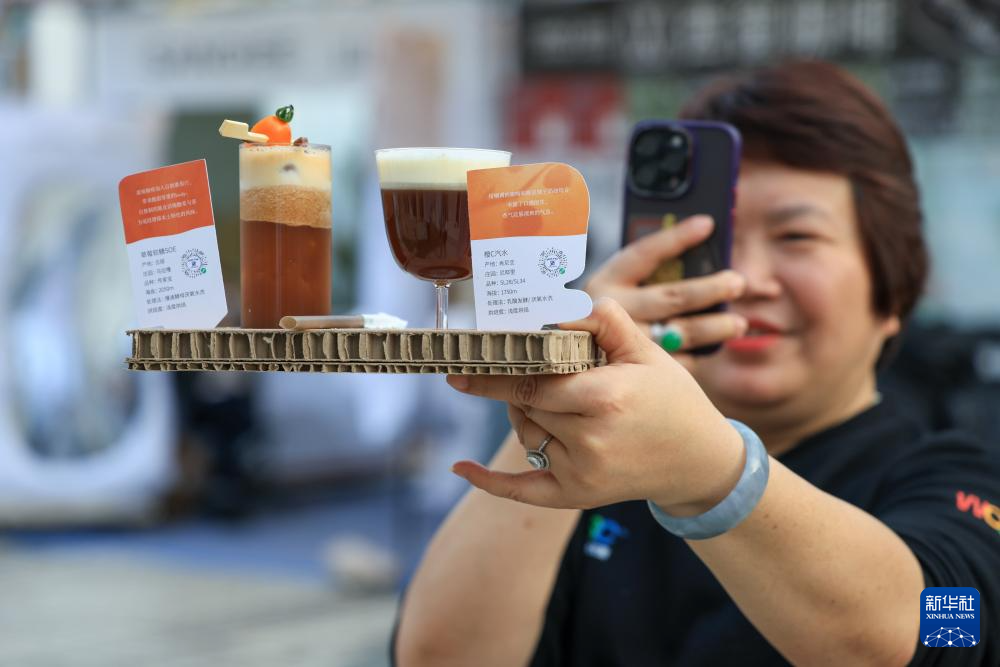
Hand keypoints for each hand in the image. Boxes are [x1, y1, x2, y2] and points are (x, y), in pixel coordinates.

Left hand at [446, 299, 745, 513]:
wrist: (699, 460)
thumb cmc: (671, 398)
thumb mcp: (645, 350)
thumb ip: (604, 320)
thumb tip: (559, 308)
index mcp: (604, 397)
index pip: (532, 379)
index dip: (497, 370)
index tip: (464, 361)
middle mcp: (590, 439)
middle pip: (525, 405)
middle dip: (519, 386)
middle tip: (527, 372)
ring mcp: (581, 472)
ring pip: (525, 434)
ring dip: (525, 415)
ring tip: (555, 402)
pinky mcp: (576, 495)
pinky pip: (521, 489)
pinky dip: (488, 481)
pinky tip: (459, 467)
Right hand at [586, 215, 746, 365]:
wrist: (561, 364)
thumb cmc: (592, 320)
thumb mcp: (609, 291)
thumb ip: (641, 275)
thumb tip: (692, 245)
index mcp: (604, 284)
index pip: (644, 254)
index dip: (676, 238)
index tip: (707, 224)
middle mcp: (611, 313)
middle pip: (672, 297)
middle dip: (711, 289)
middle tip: (738, 282)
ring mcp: (622, 345)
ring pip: (680, 332)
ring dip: (715, 328)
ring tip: (739, 323)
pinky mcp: (633, 372)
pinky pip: (676, 362)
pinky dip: (698, 354)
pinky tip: (713, 348)